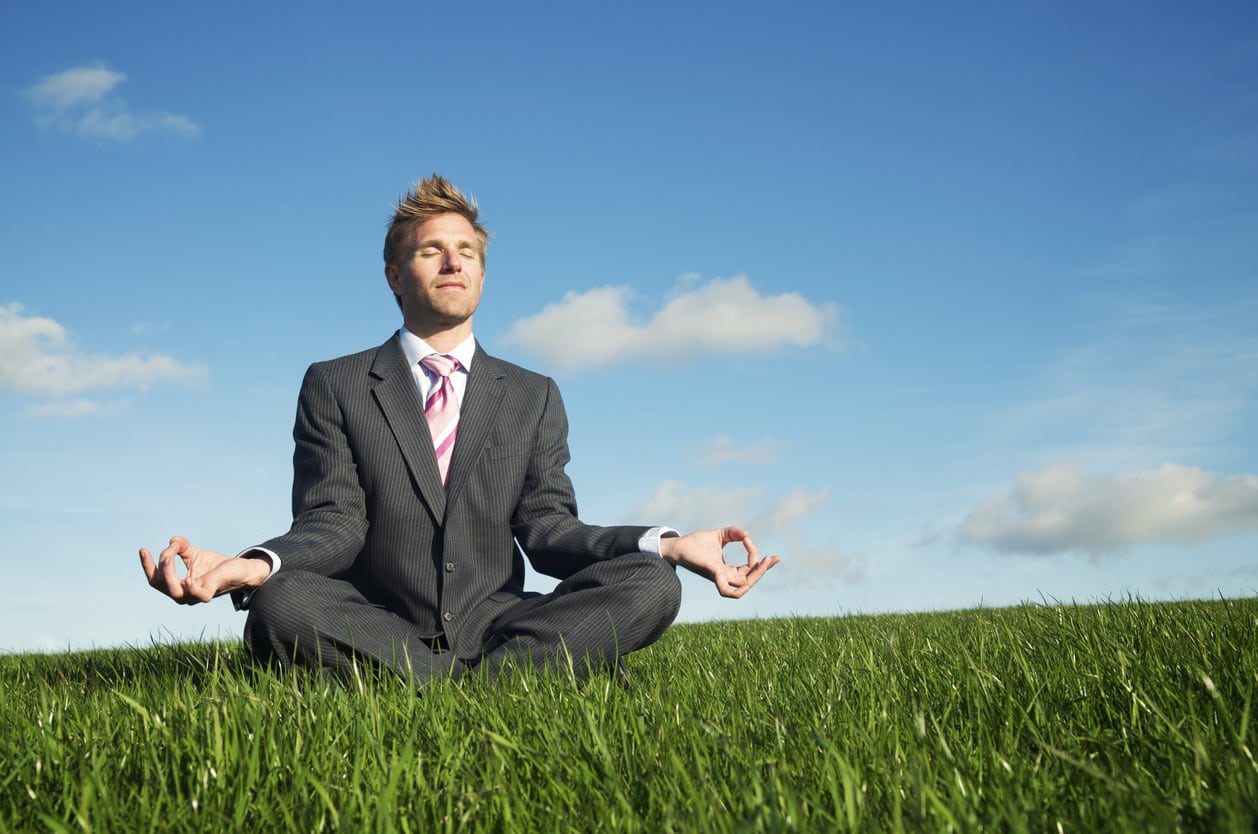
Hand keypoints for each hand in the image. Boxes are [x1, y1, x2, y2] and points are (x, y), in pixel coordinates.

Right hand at [139, 536, 269, 604]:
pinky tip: (187, 579)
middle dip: (158, 568)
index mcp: (177, 586)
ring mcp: (196, 595)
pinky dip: (191, 588)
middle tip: (166, 552)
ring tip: (169, 557)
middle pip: (160, 585)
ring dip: (168, 574)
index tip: (143, 549)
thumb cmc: (216, 565)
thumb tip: (172, 540)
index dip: (147, 566)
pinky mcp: (211, 592)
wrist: (240, 569)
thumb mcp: (194, 553)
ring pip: (174, 591)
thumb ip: (182, 547)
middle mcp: (184, 594)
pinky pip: (198, 595)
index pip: (155, 579)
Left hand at [659, 526, 780, 597]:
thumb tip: (747, 534)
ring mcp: (719, 577)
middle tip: (773, 558)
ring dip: (757, 575)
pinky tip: (748, 582)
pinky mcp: (712, 573)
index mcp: (727, 570)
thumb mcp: (720, 535)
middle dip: (764, 570)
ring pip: (743, 585)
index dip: (754, 555)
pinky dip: (737, 591)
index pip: (749, 569)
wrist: (678, 545)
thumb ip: (734, 533)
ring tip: (765, 562)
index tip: (747, 539)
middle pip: (750, 580)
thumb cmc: (696, 543)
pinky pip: (725, 590)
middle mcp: (725, 576)